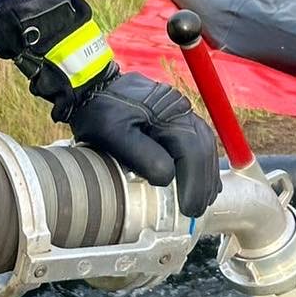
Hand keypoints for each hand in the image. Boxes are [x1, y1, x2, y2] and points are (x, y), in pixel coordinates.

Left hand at [68, 69, 221, 216]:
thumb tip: (168, 178)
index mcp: (169, 114)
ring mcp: (178, 110)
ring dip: (205, 173)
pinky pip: (196, 138)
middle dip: (203, 182)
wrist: (90, 86)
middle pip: (204, 148)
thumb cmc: (99, 110)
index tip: (189, 209)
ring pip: (204, 143)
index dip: (194, 183)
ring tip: (203, 199)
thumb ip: (144, 157)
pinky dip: (201, 160)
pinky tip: (201, 176)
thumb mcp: (114, 135)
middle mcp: (180, 109)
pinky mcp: (173, 115)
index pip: (193, 152)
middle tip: (196, 210)